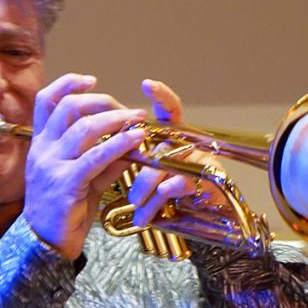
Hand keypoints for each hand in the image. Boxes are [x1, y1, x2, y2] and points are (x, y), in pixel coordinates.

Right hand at [23, 73, 148, 258]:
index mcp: (40, 145)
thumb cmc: (62, 211)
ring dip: (115, 119)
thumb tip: (129, 142)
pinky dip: (119, 144)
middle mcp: (42, 151)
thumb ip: (102, 160)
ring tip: (137, 119)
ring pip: (83, 128)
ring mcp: (52, 166)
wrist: (45, 243)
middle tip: (126, 109)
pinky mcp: (66, 184)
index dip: (67, 84)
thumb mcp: (80, 179)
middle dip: (101, 102)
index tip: (90, 81)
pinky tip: (136, 140)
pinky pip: (94, 157)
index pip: (45, 102)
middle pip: (68, 108)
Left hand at [125, 79, 215, 226]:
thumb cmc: (164, 199)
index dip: (162, 95)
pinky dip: (155, 203)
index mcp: (172, 138)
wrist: (199, 224)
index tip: (147, 84)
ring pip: (166, 166)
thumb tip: (98, 149)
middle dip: (141, 171)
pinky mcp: (208, 181)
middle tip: (130, 193)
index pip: (169, 111)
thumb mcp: (142, 176)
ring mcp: (202, 161)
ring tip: (136, 205)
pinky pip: (176, 185)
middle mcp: (189, 145)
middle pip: (161, 146)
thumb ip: (128, 158)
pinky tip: (145, 216)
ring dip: (146, 188)